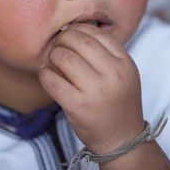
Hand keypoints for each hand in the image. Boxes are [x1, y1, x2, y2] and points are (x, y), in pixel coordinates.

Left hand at [38, 23, 144, 154]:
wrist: (122, 140)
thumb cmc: (118, 103)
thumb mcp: (123, 74)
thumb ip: (105, 53)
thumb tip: (72, 30)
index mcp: (125, 64)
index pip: (97, 34)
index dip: (79, 29)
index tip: (69, 33)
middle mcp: (112, 75)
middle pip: (79, 42)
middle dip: (63, 39)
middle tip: (57, 44)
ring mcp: (95, 91)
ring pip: (64, 58)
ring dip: (52, 55)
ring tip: (52, 60)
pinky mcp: (77, 106)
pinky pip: (52, 80)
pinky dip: (44, 73)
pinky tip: (46, 74)